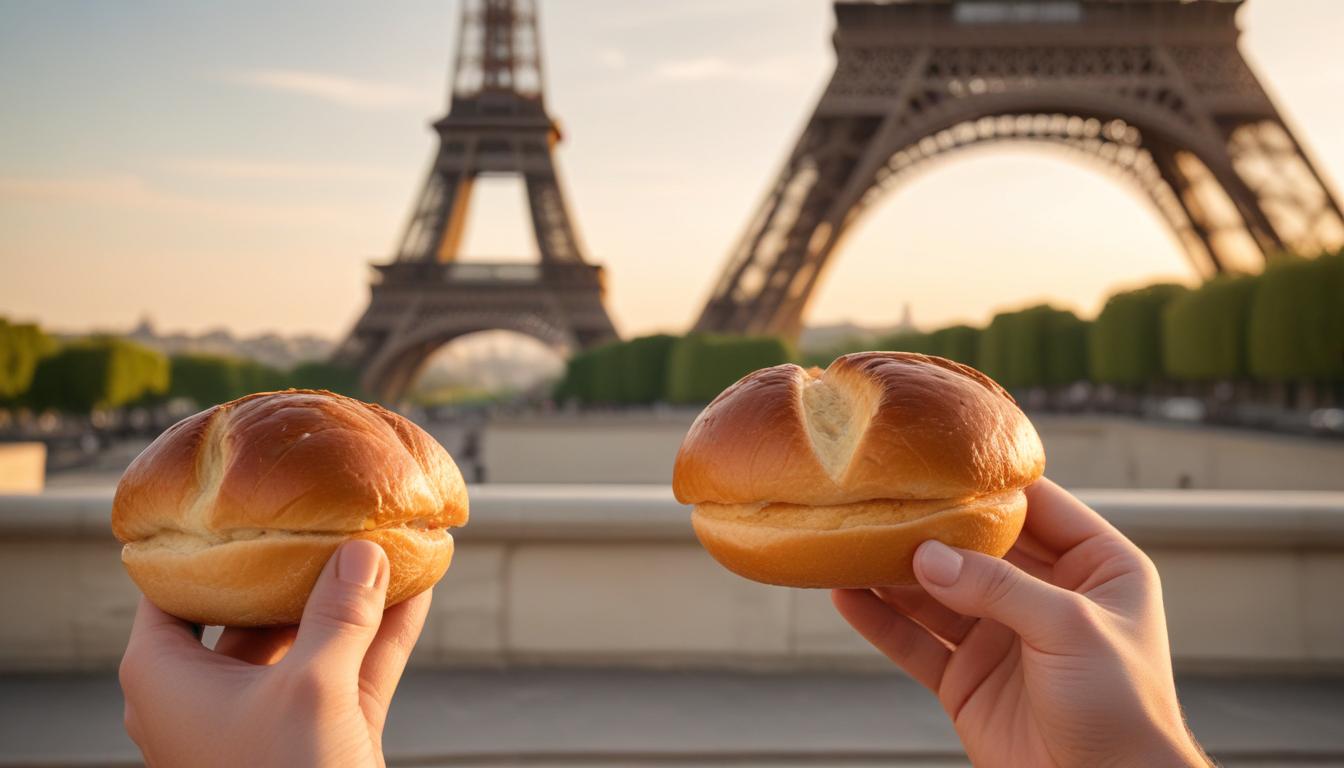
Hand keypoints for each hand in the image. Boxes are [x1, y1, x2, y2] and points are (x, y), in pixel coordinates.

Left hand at [120, 541, 428, 766]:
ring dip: (350, 595)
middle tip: (331, 513)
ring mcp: (267, 717)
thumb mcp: (310, 688)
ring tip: (385, 542)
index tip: (246, 500)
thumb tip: (361, 550)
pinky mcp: (318, 737)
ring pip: (310, 637)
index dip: (206, 540)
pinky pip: (349, 670)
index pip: (170, 586)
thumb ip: (338, 613)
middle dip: (299, 562)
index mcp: (165, 678)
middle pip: (250, 606)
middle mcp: (208, 694)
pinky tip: (417, 589)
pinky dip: (381, 634)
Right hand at [833, 479, 1209, 767]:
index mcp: (1097, 567)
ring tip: (847, 541)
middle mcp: (1048, 595)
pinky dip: (881, 621)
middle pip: (975, 546)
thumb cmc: (1124, 712)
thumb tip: (927, 555)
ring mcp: (1003, 637)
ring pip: (937, 592)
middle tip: (878, 498)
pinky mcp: (969, 679)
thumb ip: (998, 587)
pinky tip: (846, 596)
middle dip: (928, 526)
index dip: (989, 484)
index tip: (938, 459)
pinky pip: (917, 641)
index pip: (1038, 506)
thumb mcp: (1071, 630)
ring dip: (893, 572)